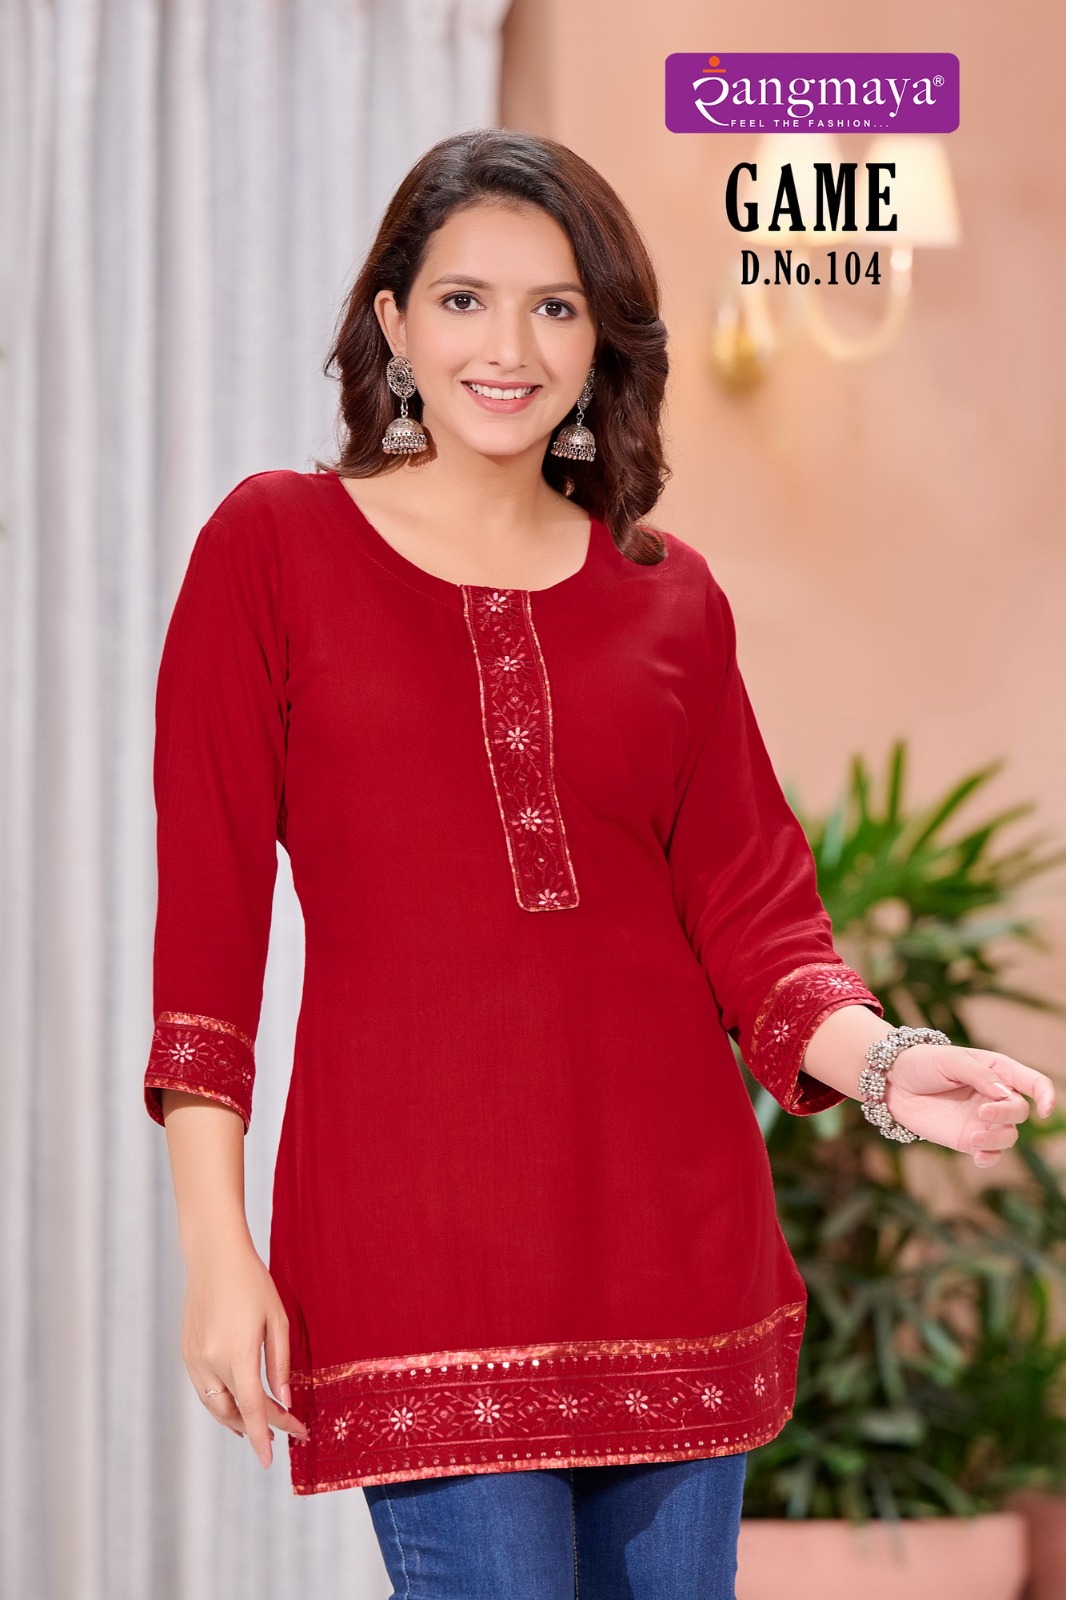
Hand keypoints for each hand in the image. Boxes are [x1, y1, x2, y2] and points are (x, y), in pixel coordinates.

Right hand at [181, 1241, 309, 1467]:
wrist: (213, 1255)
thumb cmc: (252, 1282)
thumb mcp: (277, 1319)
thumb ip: (280, 1363)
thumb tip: (284, 1400)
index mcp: (237, 1354)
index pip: (253, 1410)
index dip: (265, 1435)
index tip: (275, 1458)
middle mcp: (211, 1362)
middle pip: (233, 1413)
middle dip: (255, 1428)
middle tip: (280, 1431)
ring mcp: (194, 1358)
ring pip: (214, 1405)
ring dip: (235, 1420)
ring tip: (255, 1426)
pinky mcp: (186, 1351)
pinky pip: (203, 1389)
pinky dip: (219, 1402)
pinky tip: (233, 1403)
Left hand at [882, 1042, 1056, 1168]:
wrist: (892, 1082)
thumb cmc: (922, 1063)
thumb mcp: (950, 1059)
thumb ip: (978, 1074)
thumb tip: (1004, 1094)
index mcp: (997, 1070)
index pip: (1033, 1083)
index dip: (1046, 1095)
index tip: (1044, 1109)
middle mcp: (995, 1096)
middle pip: (1020, 1111)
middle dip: (1006, 1114)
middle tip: (981, 1113)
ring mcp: (983, 1119)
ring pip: (1009, 1135)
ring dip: (997, 1138)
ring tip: (974, 1137)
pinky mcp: (969, 1138)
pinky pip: (991, 1154)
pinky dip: (990, 1157)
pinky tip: (978, 1156)